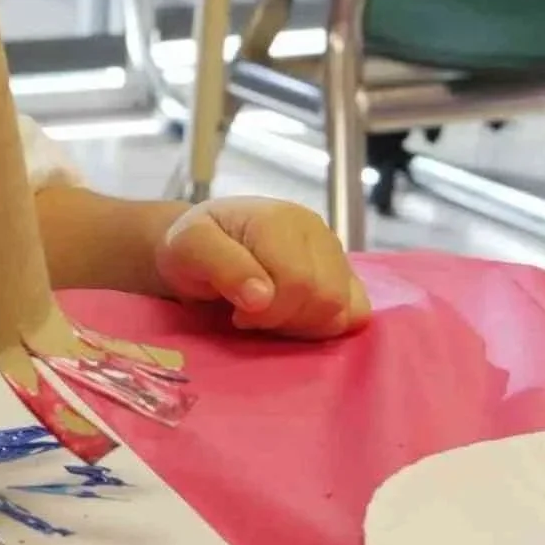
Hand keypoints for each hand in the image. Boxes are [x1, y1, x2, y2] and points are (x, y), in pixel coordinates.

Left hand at [154, 196, 368, 338]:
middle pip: (326, 299)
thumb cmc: (191, 247)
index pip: (298, 282)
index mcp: (278, 219)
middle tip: (250, 315)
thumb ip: (223, 267)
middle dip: (285, 320)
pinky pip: (356, 312)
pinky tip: (292, 316)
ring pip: (344, 309)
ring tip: (268, 314)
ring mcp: (334, 251)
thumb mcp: (188, 249)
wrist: (200, 246)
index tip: (237, 313)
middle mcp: (315, 229)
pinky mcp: (344, 273)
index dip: (268, 312)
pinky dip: (325, 325)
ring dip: (303, 325)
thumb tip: (262, 298)